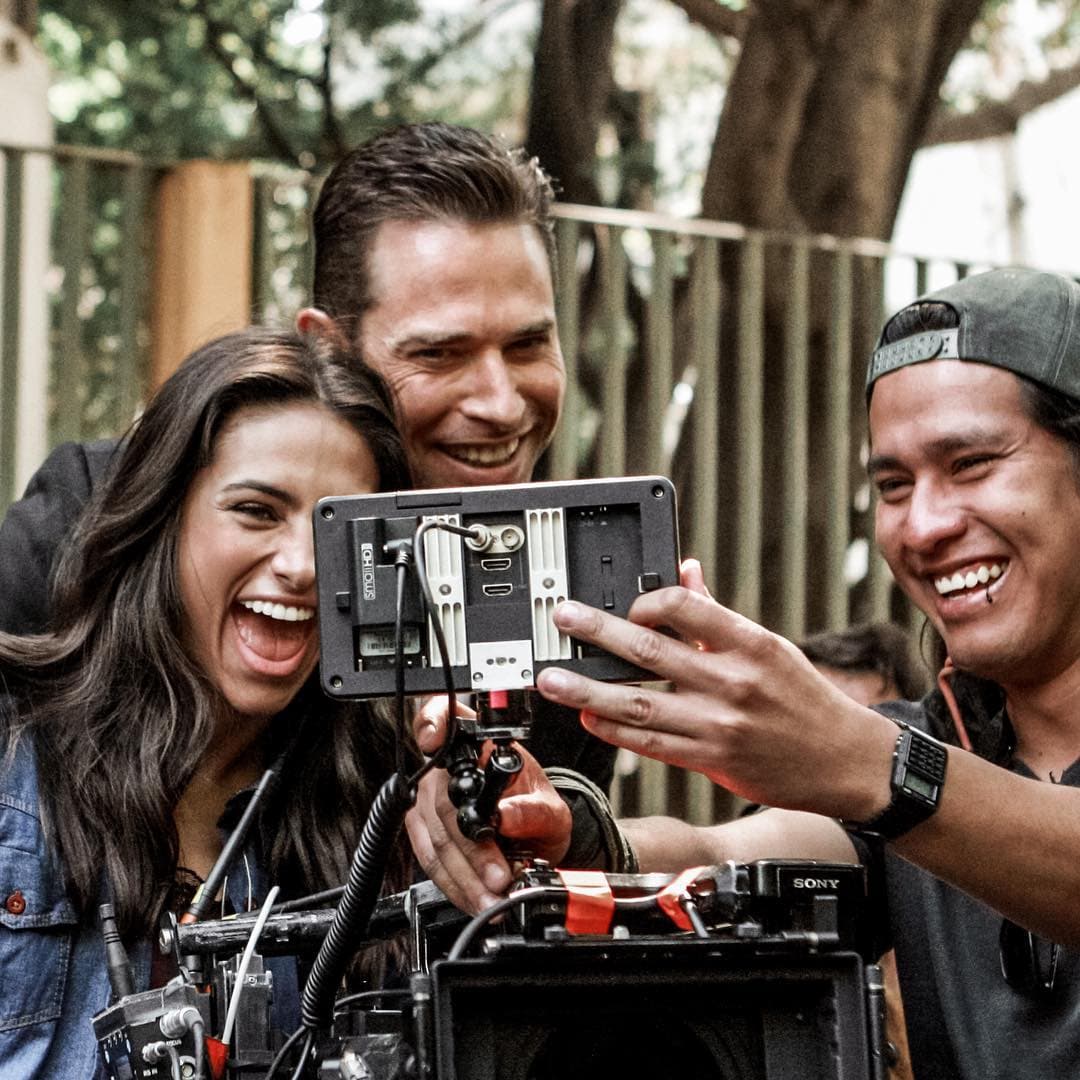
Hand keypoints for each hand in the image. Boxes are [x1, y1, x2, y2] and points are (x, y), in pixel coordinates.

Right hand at [406, 697, 572, 913]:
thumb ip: (534, 811)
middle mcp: (447, 769)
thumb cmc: (537, 811)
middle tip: (499, 875)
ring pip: (436, 839)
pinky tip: (476, 897)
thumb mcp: (552, 810)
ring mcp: (429, 800)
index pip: (446, 716)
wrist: (535, 838)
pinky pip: (431, 862)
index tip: (434, 738)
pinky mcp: (423, 832)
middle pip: (444, 803)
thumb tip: (507, 817)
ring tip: (492, 895)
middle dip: (473, 849)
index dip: (433, 721)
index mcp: (480, 745)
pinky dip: (456, 885)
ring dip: (465, 876)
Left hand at [534, 565, 895, 820]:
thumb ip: (717, 613)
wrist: (844, 761)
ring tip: (552, 679)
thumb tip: (685, 569)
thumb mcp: (769, 646)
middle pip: (650, 652)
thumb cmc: (804, 697)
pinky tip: (588, 718)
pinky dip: (614, 731)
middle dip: (597, 633)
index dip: (647, 601)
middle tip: (563, 618)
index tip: (629, 605)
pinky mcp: (711, 758)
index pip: (686, 606)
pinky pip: (650, 743)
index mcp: (749, 642)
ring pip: (638, 704)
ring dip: (588, 691)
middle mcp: (732, 680)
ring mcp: (719, 723)